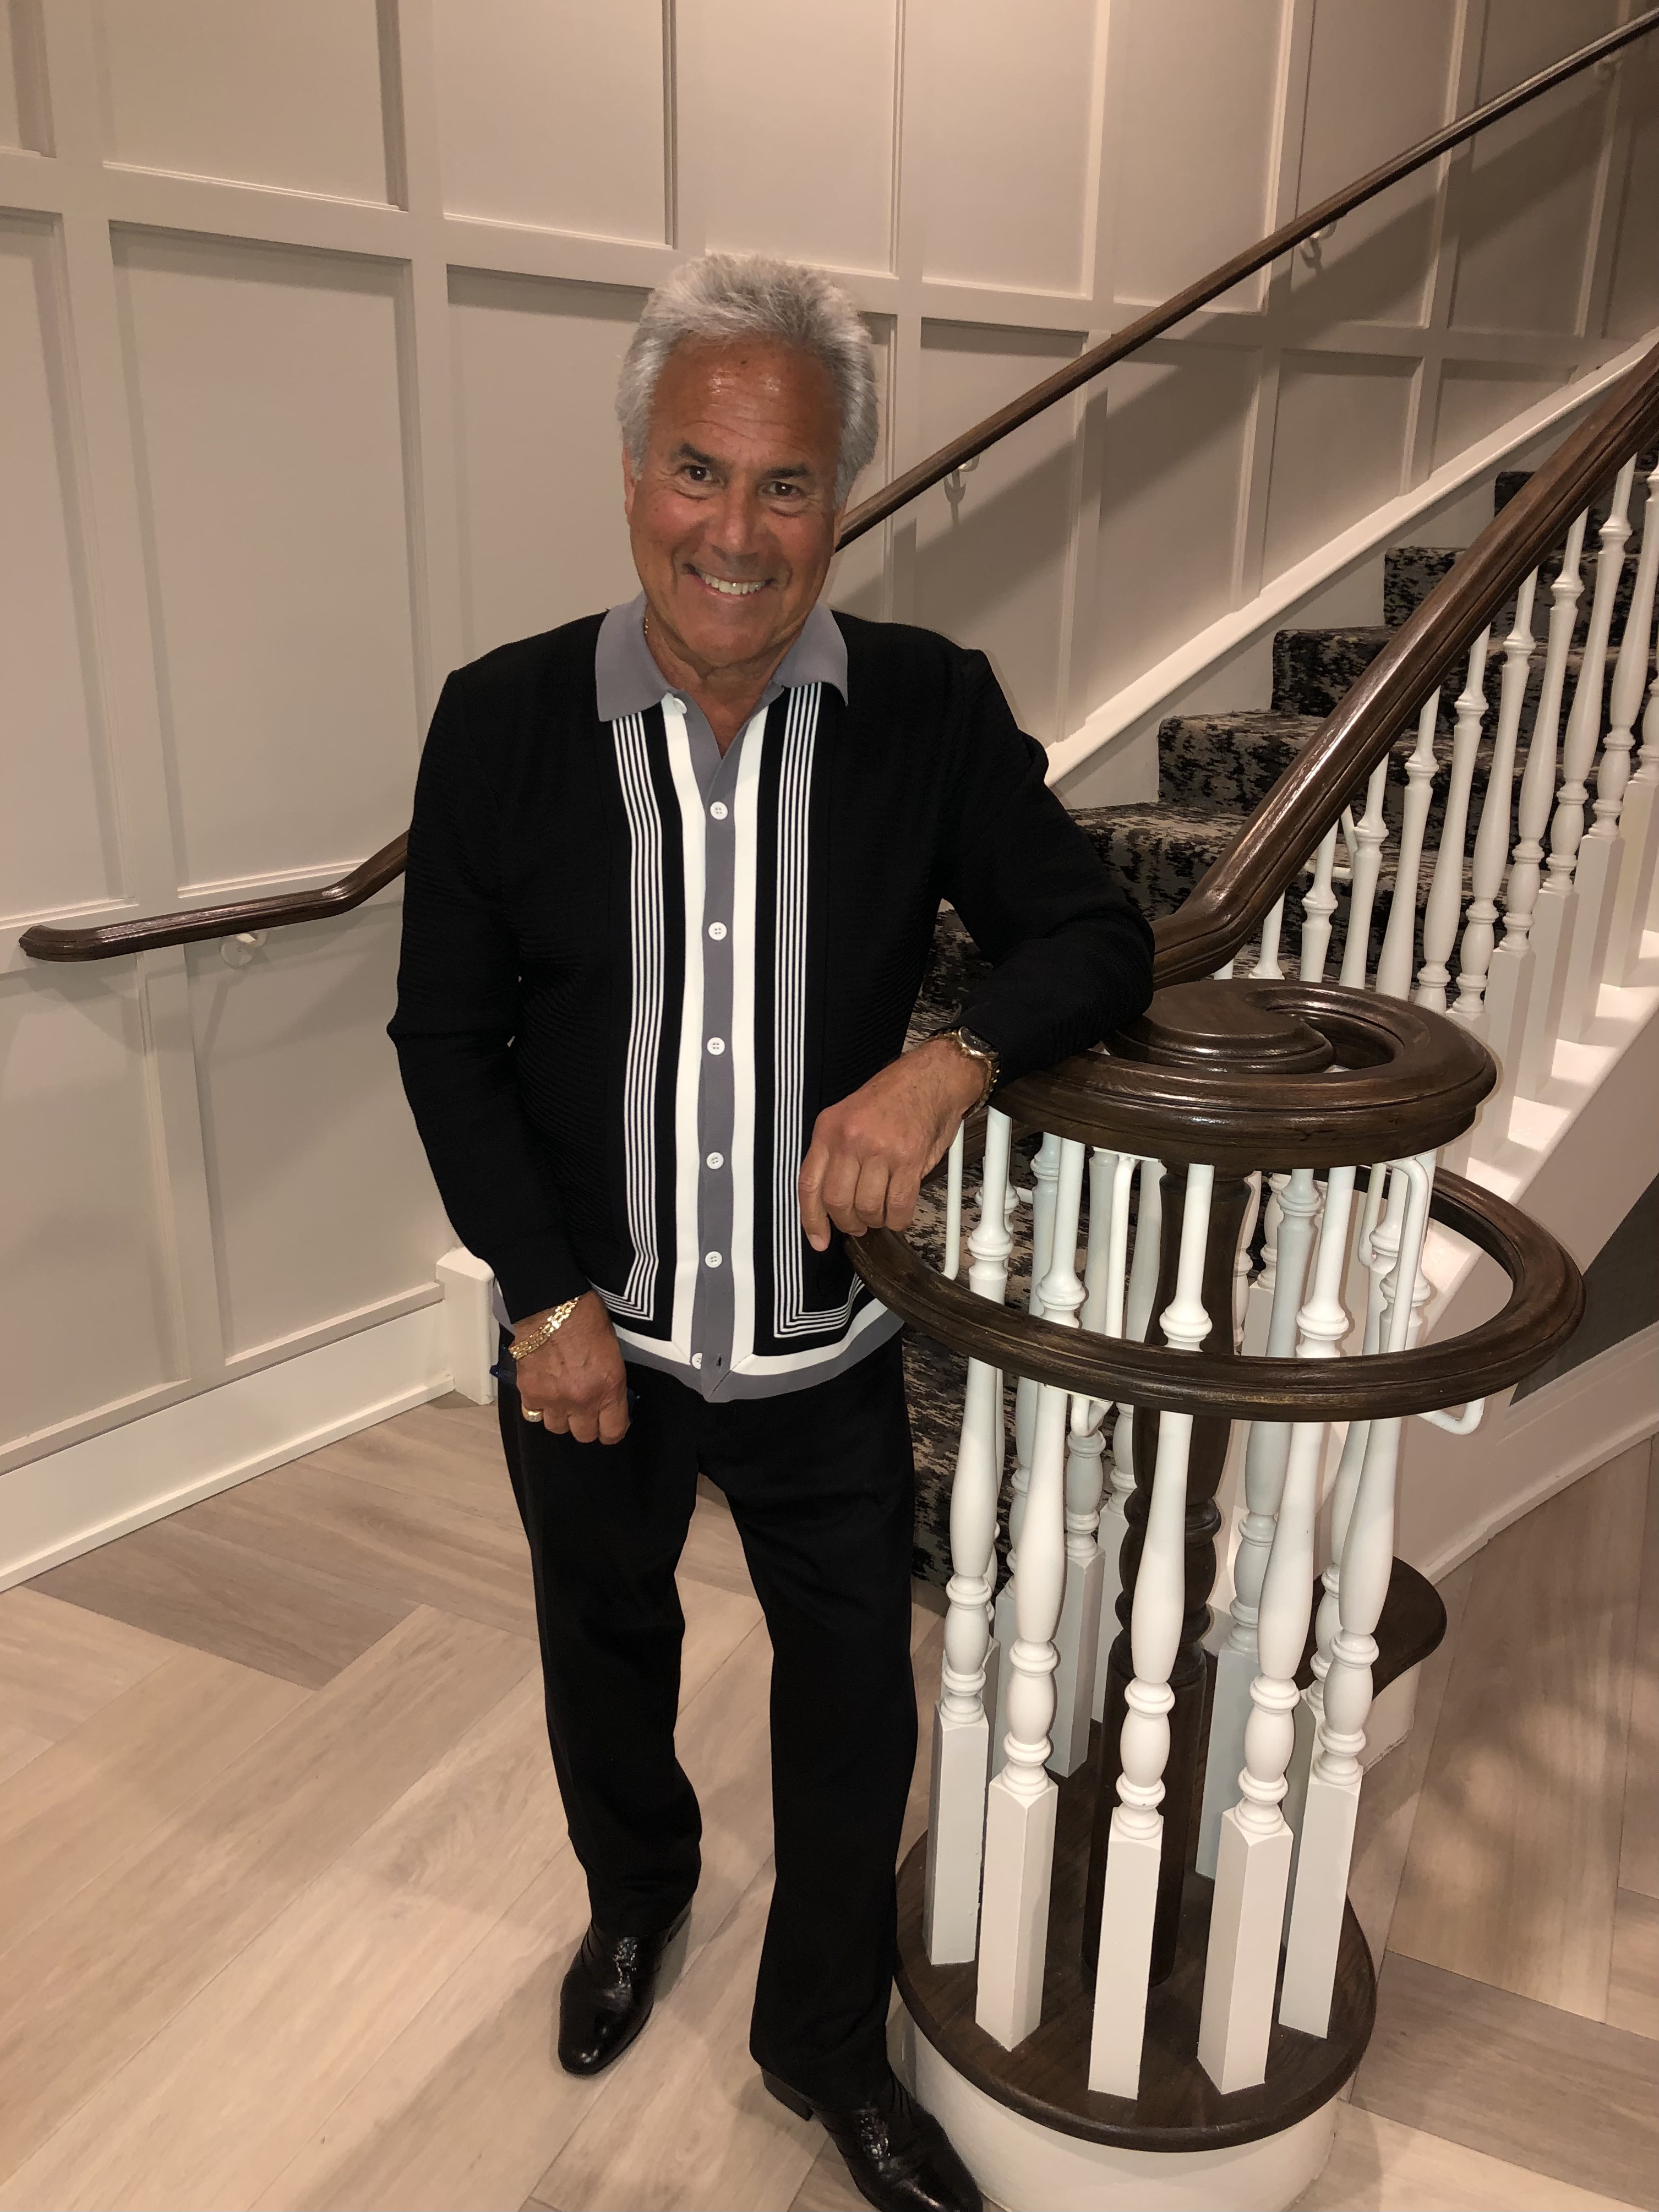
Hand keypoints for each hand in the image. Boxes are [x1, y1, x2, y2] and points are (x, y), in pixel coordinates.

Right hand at [512, 1292, 629, 1442]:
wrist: (551, 1305)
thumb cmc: (587, 1319)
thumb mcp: (613, 1354)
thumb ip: (610, 1384)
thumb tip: (607, 1400)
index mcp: (608, 1389)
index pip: (613, 1431)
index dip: (611, 1431)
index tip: (609, 1425)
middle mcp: (582, 1401)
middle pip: (584, 1435)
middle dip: (586, 1424)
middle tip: (584, 1408)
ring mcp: (554, 1400)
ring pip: (557, 1428)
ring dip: (561, 1417)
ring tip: (561, 1398)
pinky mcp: (530, 1393)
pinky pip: (534, 1414)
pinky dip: (538, 1406)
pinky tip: (544, 1391)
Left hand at [798, 1037, 984, 1251]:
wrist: (933, 1077)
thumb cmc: (895, 1096)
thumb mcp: (850, 1115)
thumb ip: (836, 1152)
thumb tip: (830, 1200)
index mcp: (829, 1128)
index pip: (809, 1183)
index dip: (812, 1219)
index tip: (819, 1239)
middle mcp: (850, 1139)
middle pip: (837, 1201)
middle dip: (849, 1223)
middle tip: (859, 1224)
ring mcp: (879, 1149)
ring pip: (867, 1207)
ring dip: (875, 1220)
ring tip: (882, 1213)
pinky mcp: (908, 1159)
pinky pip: (897, 1206)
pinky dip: (897, 1219)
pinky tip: (899, 1214)